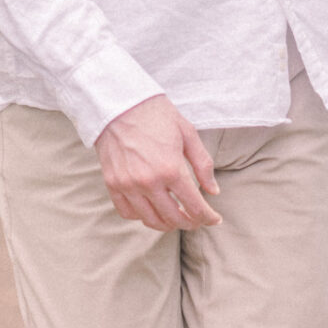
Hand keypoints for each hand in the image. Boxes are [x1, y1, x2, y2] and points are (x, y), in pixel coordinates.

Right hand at [95, 94, 221, 230]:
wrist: (120, 103)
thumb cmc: (157, 116)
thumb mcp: (188, 134)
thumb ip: (203, 165)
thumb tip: (213, 191)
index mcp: (170, 169)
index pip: (194, 206)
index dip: (208, 217)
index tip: (215, 219)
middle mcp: (148, 181)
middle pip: (173, 218)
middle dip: (190, 223)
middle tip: (197, 220)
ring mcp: (127, 185)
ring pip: (150, 220)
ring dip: (168, 224)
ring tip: (177, 218)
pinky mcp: (112, 183)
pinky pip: (127, 212)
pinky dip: (142, 217)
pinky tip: (152, 210)